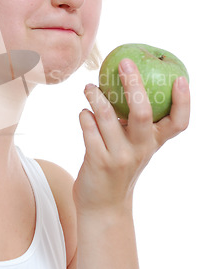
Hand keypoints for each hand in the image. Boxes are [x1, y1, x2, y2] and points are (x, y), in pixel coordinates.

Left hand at [73, 58, 189, 215]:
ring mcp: (119, 157)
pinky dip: (84, 115)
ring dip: (95, 95)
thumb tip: (127, 81)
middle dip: (133, 84)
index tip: (180, 78)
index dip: (183, 101)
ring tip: (89, 87)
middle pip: (142, 113)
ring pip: (106, 116)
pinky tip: (84, 112)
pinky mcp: (98, 161)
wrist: (103, 205)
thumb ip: (134, 122)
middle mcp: (140, 149)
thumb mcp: (135, 146)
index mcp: (154, 143)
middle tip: (124, 63)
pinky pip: (88, 128)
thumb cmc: (119, 166)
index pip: (178, 123)